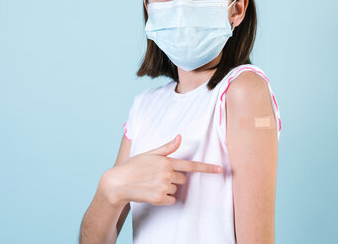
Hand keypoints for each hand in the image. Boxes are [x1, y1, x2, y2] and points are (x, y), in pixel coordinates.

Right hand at [101, 134, 221, 206]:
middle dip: (174, 178)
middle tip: (157, 176)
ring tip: (151, 184)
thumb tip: (179, 137)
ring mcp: (163, 187)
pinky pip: (171, 200)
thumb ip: (167, 148)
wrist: (118, 183)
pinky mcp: (158, 199)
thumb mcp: (150, 153)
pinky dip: (164, 199)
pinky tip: (152, 193)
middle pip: (182, 179)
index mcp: (166, 161)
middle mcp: (166, 174)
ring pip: (176, 190)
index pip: (191, 165)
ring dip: (167, 189)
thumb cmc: (133, 166)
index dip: (207, 168)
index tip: (220, 170)